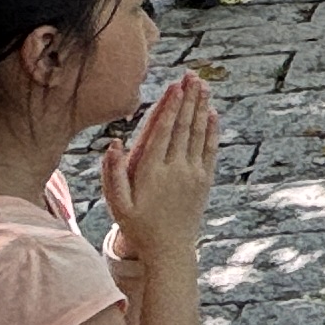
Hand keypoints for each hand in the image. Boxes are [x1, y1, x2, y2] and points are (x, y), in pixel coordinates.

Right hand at [101, 75, 217, 261]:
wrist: (169, 250)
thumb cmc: (138, 226)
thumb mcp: (117, 204)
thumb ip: (112, 174)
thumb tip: (113, 143)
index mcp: (153, 171)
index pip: (164, 131)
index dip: (171, 106)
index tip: (175, 85)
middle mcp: (176, 169)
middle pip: (184, 126)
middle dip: (188, 98)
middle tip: (192, 74)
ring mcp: (194, 174)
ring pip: (199, 134)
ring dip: (202, 107)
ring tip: (203, 85)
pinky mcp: (205, 180)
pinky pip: (210, 149)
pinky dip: (212, 130)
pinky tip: (212, 113)